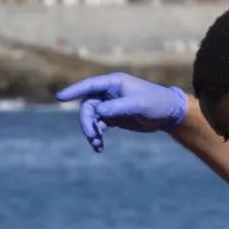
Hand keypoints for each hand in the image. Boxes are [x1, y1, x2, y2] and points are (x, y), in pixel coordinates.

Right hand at [56, 73, 187, 150]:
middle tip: (93, 136)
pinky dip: (97, 135)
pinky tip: (100, 146)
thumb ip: (118, 107)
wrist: (169, 114)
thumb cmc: (156, 102)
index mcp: (114, 83)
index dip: (74, 90)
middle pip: (88, 106)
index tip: (60, 97)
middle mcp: (109, 93)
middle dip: (87, 121)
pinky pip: (99, 125)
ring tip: (97, 144)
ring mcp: (110, 105)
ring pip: (91, 117)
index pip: (89, 85)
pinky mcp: (113, 117)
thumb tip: (98, 112)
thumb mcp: (138, 104)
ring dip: (91, 130)